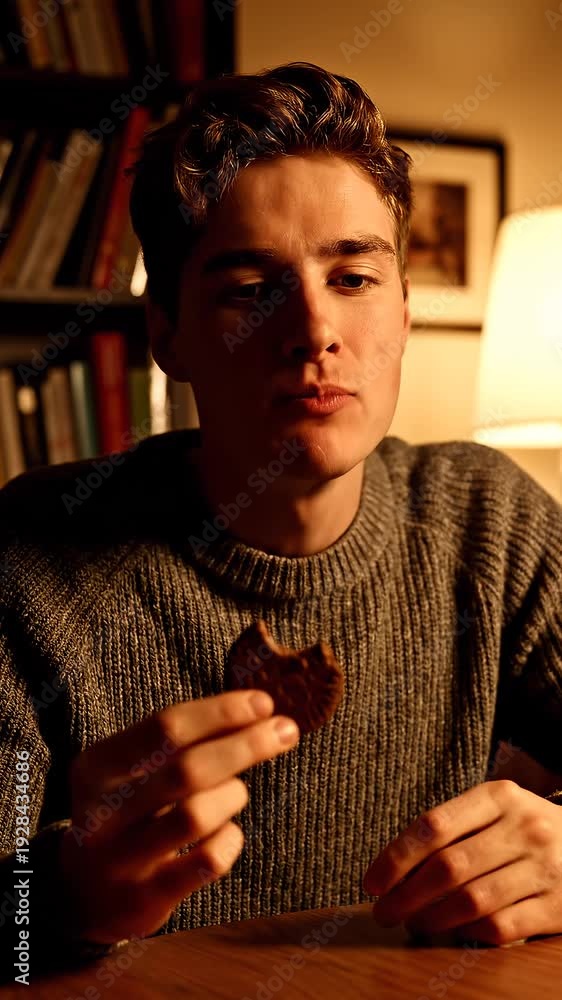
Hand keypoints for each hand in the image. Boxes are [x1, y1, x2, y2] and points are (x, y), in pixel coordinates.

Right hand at [57, 690, 298, 943]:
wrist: (84, 894)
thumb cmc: (128, 811)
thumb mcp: (133, 770)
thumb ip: (181, 741)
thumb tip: (256, 709)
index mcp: (98, 766)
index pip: (166, 727)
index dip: (221, 712)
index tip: (263, 703)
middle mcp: (102, 811)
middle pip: (187, 768)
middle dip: (246, 745)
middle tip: (285, 731)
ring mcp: (121, 858)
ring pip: (196, 815)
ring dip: (233, 795)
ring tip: (236, 792)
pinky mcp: (146, 897)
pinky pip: (207, 861)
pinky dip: (230, 839)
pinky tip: (227, 833)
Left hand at [363, 780, 561, 944]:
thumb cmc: (527, 829)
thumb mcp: (497, 810)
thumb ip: (453, 828)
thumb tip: (393, 870)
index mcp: (499, 796)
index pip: (434, 825)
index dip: (396, 857)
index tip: (371, 882)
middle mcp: (524, 828)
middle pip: (448, 866)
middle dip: (405, 895)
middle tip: (383, 913)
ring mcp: (544, 867)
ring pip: (471, 900)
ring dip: (431, 919)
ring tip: (411, 925)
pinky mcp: (558, 907)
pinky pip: (501, 927)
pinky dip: (468, 934)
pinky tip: (452, 933)